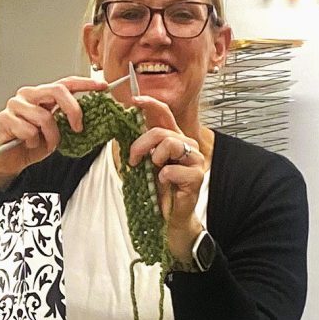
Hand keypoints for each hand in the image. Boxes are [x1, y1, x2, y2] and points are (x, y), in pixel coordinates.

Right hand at [0, 76, 103, 187]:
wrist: (10, 160)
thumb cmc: (33, 144)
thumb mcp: (58, 131)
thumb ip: (68, 120)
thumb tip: (93, 116)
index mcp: (43, 94)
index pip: (66, 82)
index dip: (85, 84)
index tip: (103, 87)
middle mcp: (29, 95)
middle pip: (57, 91)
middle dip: (73, 110)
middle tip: (78, 128)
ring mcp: (16, 104)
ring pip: (44, 116)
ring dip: (51, 137)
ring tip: (46, 144)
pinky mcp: (5, 118)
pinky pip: (29, 130)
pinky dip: (33, 142)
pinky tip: (28, 144)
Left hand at [125, 95, 208, 260]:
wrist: (168, 219)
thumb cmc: (158, 191)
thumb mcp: (143, 164)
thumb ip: (139, 146)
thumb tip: (122, 128)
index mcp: (174, 139)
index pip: (165, 114)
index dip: (151, 104)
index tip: (134, 100)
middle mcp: (187, 146)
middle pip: (162, 132)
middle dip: (141, 144)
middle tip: (133, 159)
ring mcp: (195, 161)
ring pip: (171, 144)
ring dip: (155, 158)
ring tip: (154, 172)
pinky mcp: (197, 177)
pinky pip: (173, 169)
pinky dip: (164, 177)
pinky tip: (165, 184)